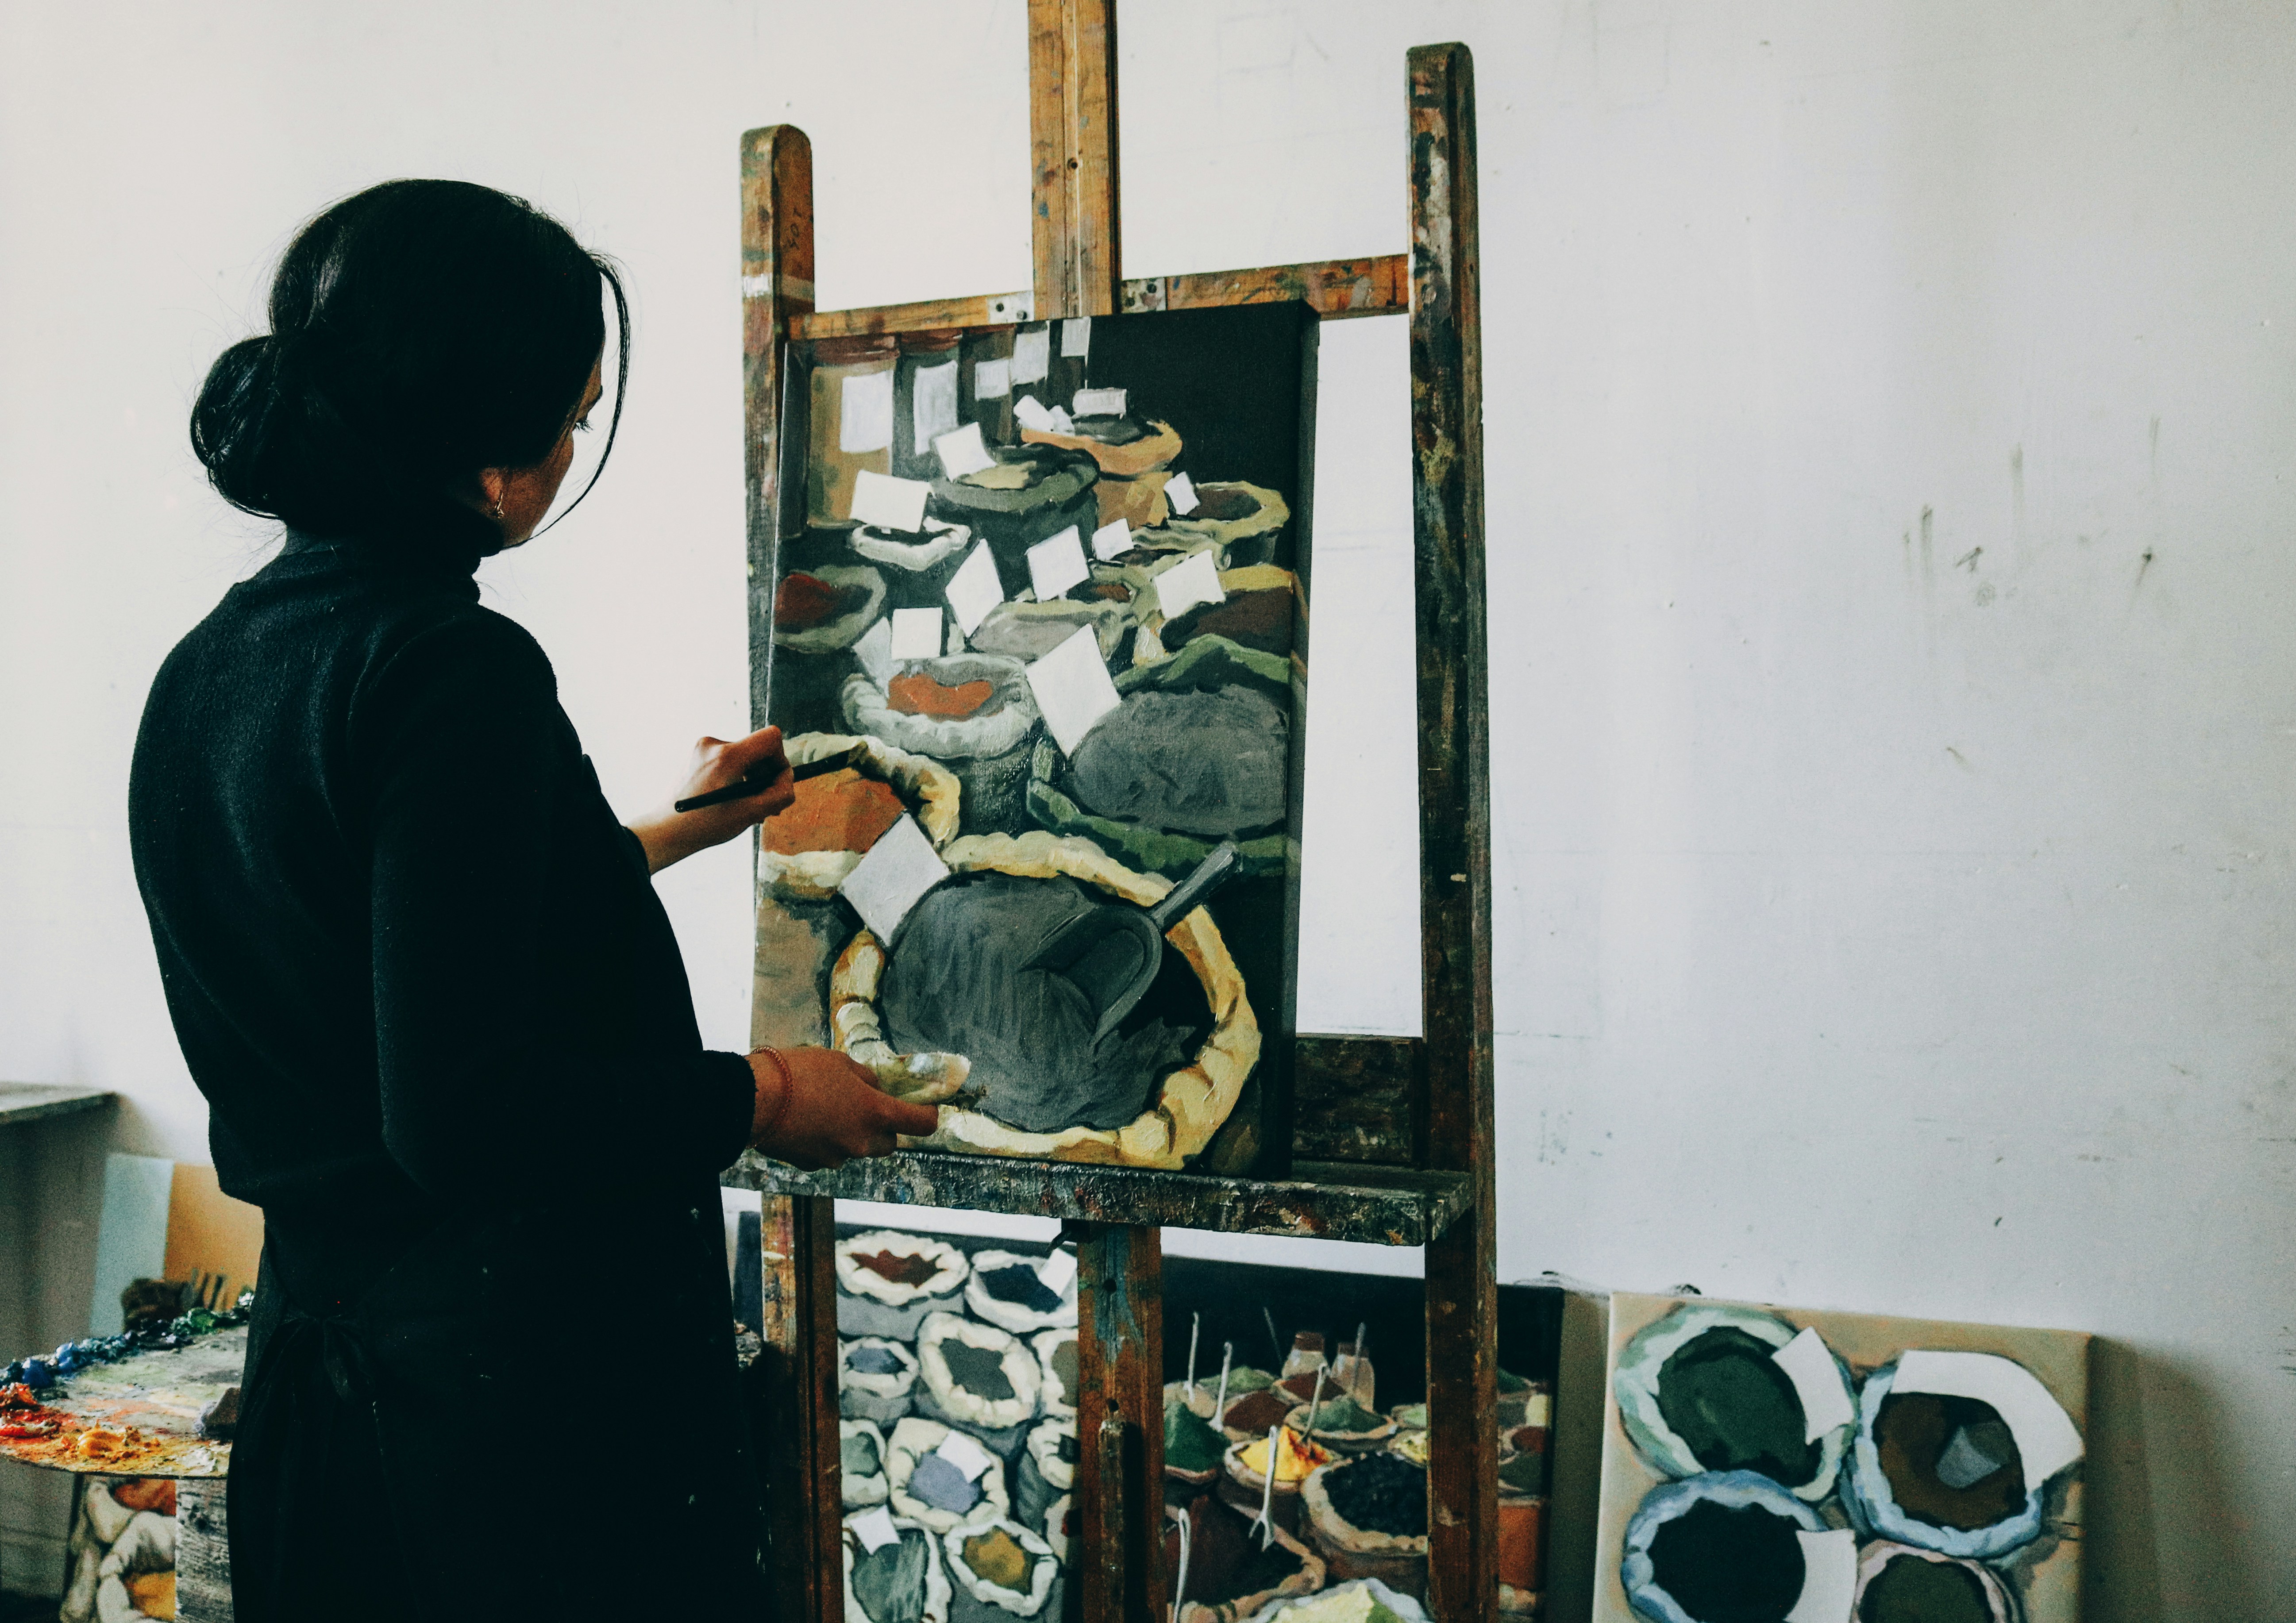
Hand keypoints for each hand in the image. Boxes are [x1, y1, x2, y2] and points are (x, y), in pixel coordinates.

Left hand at [626, 727, 790, 874]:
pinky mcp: (697, 755)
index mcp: (727, 756)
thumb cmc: (705, 825)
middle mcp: (713, 745)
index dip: (781, 760)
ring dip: (752, 779)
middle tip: (767, 803)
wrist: (666, 831)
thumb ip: (779, 794)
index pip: (771, 738)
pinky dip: (737, 777)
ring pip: (744, 756)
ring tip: (749, 806)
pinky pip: (729, 760)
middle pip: (757, 749)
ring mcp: (703, 749)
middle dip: (766, 775)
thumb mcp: (751, 813)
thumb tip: (788, 779)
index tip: (777, 783)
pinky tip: (733, 799)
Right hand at [749, 1047, 941, 1169]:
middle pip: (889, 1142)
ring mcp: (836, 1157)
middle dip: (884, 1126)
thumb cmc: (799, 1072)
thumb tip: (875, 1090)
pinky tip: (808, 1122)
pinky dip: (827, 1141)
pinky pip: (831, 1154)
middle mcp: (861, 1142)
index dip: (928, 1116)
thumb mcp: (840, 1062)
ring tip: (829, 1109)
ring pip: (858, 1148)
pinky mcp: (812, 1165)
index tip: (927, 1109)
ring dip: (854, 1134)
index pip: (921, 1124)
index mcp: (876, 1113)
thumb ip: (866, 1080)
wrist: (752, 1100)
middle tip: (866, 1105)